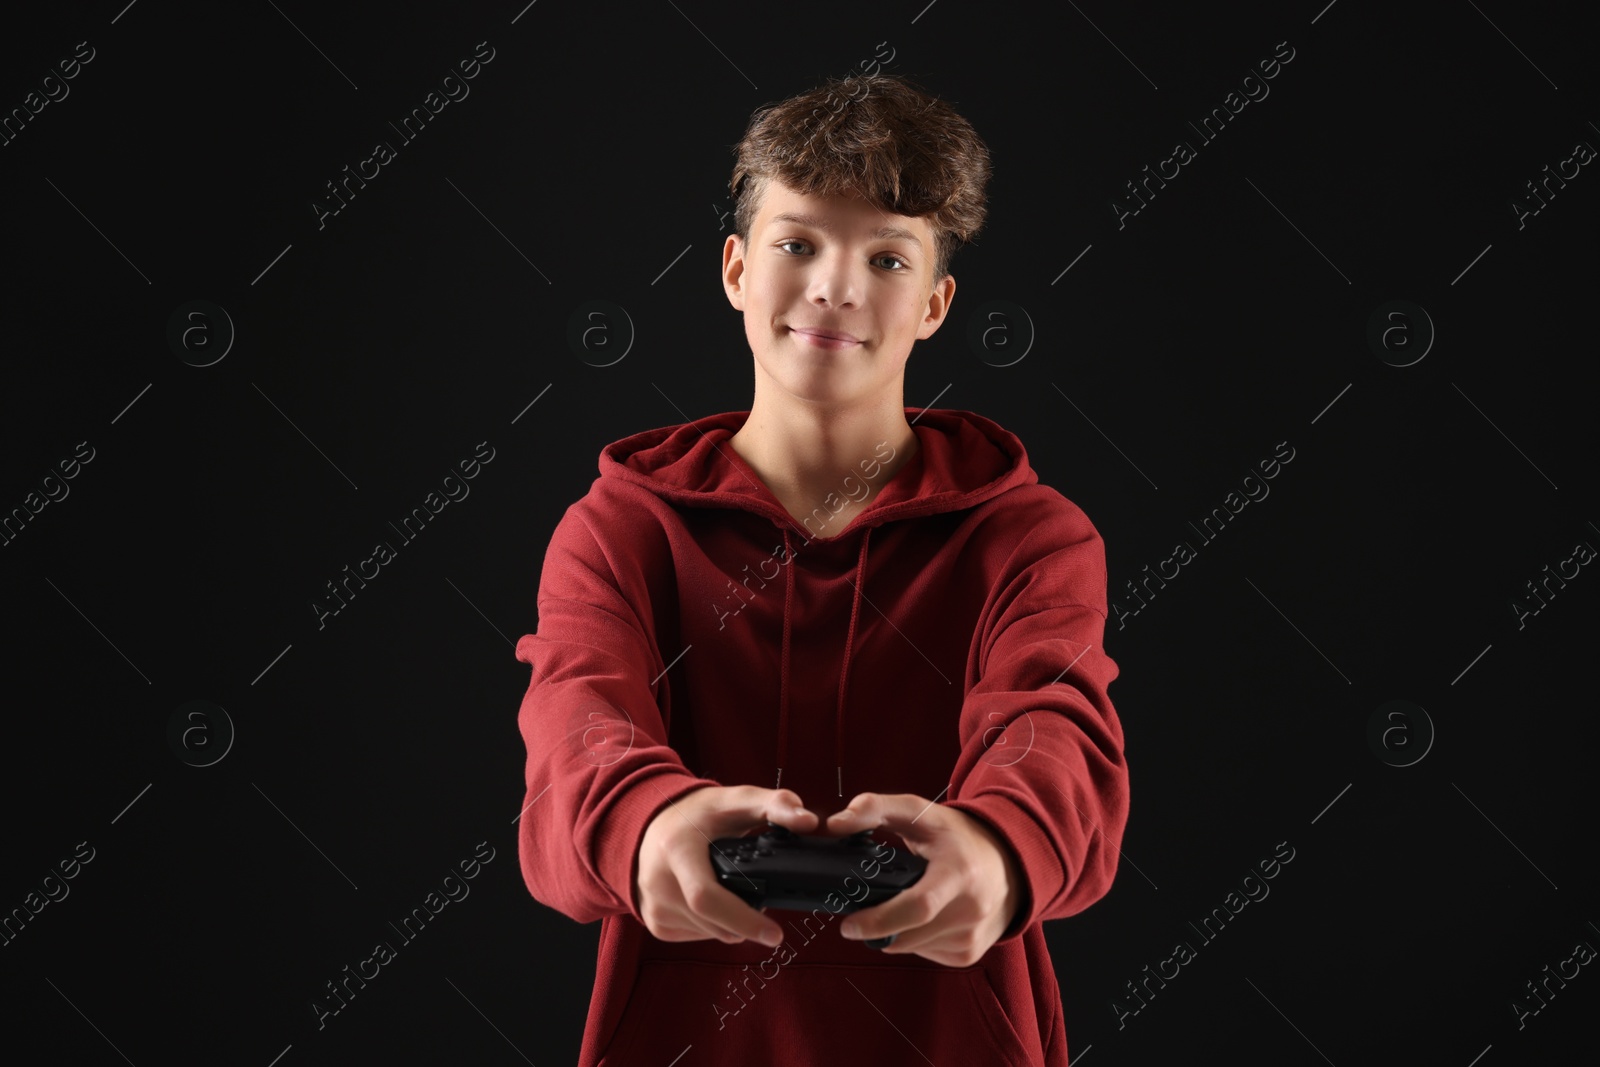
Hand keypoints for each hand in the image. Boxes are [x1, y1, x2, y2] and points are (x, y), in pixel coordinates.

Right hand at [636, 784, 817, 946]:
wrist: (653, 824)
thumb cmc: (699, 813)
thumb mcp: (737, 799)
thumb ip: (776, 805)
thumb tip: (809, 821)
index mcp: (676, 848)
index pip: (706, 896)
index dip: (743, 919)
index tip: (775, 933)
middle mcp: (657, 881)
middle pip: (710, 922)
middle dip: (746, 925)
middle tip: (770, 925)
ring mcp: (653, 906)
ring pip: (707, 933)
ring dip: (732, 926)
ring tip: (740, 897)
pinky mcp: (655, 922)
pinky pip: (697, 935)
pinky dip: (716, 926)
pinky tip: (719, 903)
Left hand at [824, 792, 1023, 966]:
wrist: (1009, 862)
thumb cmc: (957, 836)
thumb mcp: (919, 812)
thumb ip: (875, 809)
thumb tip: (836, 824)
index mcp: (960, 873)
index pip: (919, 907)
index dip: (880, 920)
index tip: (849, 925)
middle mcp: (972, 910)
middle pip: (908, 934)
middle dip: (877, 928)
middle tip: (858, 914)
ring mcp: (972, 937)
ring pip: (911, 947)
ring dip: (893, 933)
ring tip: (894, 906)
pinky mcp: (969, 954)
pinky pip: (924, 953)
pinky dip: (912, 939)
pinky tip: (918, 918)